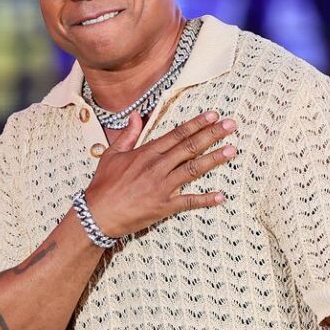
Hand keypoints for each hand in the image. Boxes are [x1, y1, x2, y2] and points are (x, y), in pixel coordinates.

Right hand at [85, 111, 236, 237]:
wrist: (97, 214)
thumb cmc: (104, 184)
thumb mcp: (112, 154)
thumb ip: (128, 134)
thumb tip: (136, 115)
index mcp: (146, 153)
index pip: (177, 134)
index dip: (196, 124)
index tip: (213, 115)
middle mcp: (157, 167)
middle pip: (190, 147)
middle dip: (212, 134)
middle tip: (231, 125)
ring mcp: (162, 187)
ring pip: (193, 169)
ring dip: (214, 159)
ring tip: (232, 150)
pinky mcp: (164, 206)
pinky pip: (189, 202)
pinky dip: (206, 199)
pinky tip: (221, 196)